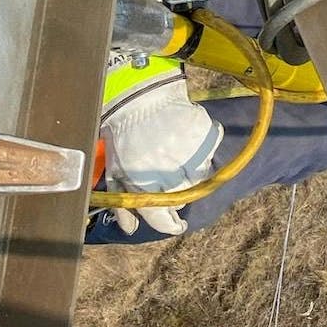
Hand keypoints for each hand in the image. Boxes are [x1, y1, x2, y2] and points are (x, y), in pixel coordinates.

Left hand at [101, 72, 222, 235]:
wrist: (140, 96)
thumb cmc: (123, 135)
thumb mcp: (116, 172)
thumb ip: (123, 203)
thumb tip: (131, 230)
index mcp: (145, 185)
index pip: (163, 218)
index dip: (170, 225)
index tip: (176, 225)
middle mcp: (172, 174)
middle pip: (184, 197)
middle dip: (177, 192)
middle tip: (169, 178)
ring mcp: (193, 155)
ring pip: (200, 177)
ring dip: (191, 172)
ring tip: (177, 155)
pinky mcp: (208, 137)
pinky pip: (210, 152)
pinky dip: (202, 149)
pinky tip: (186, 139)